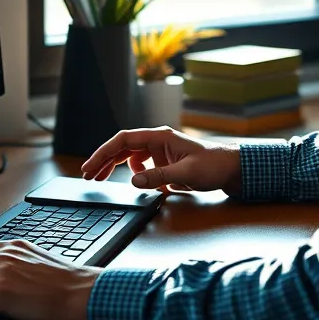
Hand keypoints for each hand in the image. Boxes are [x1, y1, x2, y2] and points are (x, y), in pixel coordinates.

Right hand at [81, 127, 242, 194]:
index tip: (90, 166)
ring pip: (129, 156)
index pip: (123, 140)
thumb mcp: (186, 173)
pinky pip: (141, 166)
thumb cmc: (212, 165)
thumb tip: (133, 180)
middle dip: (104, 161)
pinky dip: (133, 173)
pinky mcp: (164, 162)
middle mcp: (156, 142)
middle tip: (88, 176)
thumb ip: (159, 177)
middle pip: (122, 148)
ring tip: (100, 179)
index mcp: (159, 137)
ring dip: (114, 166)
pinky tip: (134, 182)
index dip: (104, 152)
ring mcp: (160, 152)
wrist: (231, 168)